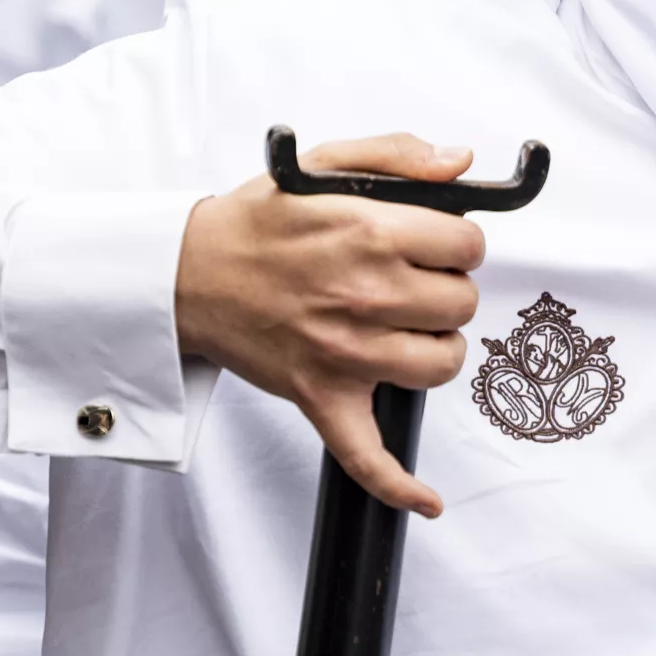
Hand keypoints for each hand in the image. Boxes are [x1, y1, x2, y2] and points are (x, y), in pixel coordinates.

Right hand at [173, 135, 487, 517]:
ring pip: (441, 364)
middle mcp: (365, 294)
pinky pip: (368, 457)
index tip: (435, 247)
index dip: (457, 245)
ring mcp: (346, 353)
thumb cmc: (257, 223)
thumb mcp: (324, 165)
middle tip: (409, 284)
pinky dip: (399, 484)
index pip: (467, 247)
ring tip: (403, 331)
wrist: (188, 274)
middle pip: (461, 304)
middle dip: (444, 291)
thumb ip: (398, 155)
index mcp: (370, 233)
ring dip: (433, 348)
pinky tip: (428, 499)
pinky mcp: (323, 398)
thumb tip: (461, 163)